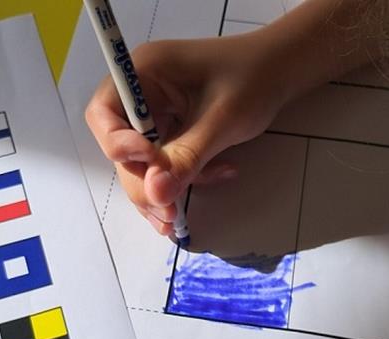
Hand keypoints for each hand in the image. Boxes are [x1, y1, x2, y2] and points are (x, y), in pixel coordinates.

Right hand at [85, 33, 288, 234]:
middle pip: (121, 147)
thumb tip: (154, 195)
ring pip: (143, 163)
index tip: (150, 165)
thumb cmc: (254, 79)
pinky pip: (166, 164)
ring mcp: (157, 114)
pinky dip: (185, 178)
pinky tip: (221, 174)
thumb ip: (186, 158)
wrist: (284, 70)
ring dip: (162, 190)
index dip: (118, 145)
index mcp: (144, 73)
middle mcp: (142, 93)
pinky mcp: (173, 131)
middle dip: (143, 182)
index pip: (104, 114)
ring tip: (181, 219)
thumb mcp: (221, 120)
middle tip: (169, 214)